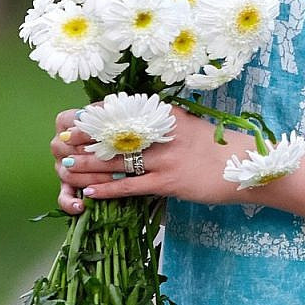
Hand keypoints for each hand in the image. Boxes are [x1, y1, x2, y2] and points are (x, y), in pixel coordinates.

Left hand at [48, 103, 255, 213]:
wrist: (243, 167)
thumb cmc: (214, 146)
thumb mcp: (188, 123)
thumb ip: (161, 119)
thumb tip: (131, 115)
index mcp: (164, 114)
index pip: (120, 111)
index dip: (93, 117)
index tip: (73, 120)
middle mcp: (162, 132)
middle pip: (112, 135)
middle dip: (84, 140)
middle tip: (60, 144)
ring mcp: (165, 158)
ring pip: (116, 163)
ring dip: (88, 167)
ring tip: (67, 169)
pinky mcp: (169, 182)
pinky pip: (130, 187)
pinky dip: (107, 191)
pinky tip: (90, 194)